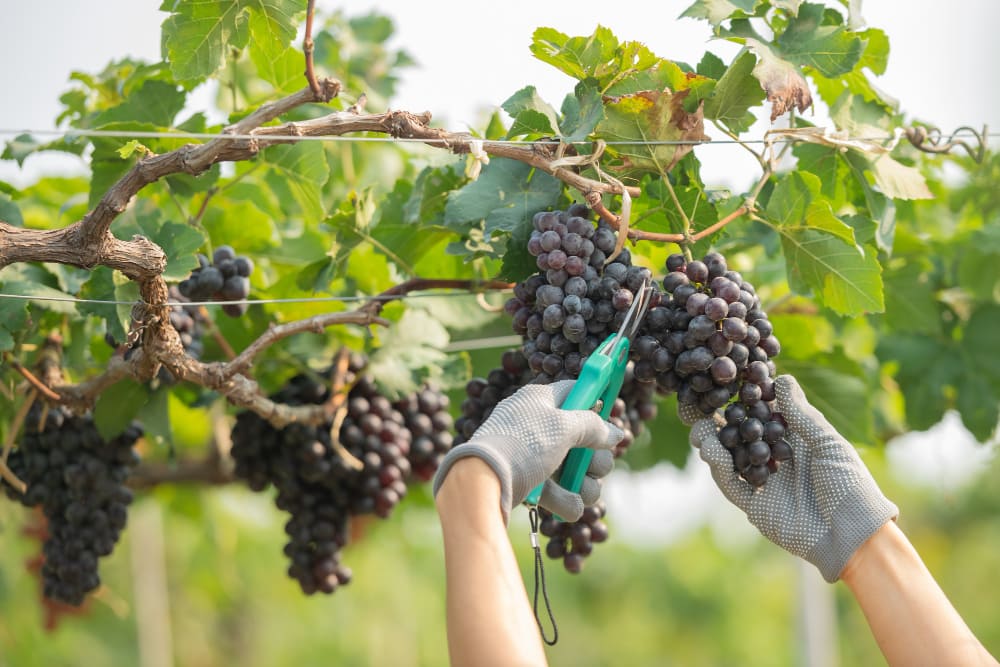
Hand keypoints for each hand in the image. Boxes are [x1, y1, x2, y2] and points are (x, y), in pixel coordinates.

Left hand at [433, 380, 622, 523]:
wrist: (484, 482)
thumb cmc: (522, 445)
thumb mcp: (563, 427)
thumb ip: (593, 426)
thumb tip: (616, 432)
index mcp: (540, 400)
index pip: (575, 391)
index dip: (595, 401)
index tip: (610, 414)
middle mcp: (538, 424)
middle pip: (583, 437)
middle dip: (595, 457)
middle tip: (593, 466)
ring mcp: (533, 454)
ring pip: (575, 468)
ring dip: (585, 483)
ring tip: (581, 490)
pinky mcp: (529, 482)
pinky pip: (558, 490)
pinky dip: (566, 499)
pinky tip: (568, 506)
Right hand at [686, 375, 898, 581]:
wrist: (854, 536)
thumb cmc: (851, 486)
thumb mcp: (829, 444)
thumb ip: (802, 415)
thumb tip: (782, 378)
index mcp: (796, 441)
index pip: (765, 415)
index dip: (747, 401)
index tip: (728, 382)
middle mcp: (777, 459)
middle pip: (742, 436)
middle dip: (721, 422)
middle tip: (699, 407)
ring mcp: (764, 483)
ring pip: (731, 459)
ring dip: (714, 443)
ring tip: (700, 430)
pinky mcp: (755, 505)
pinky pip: (731, 485)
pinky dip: (720, 468)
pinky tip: (712, 453)